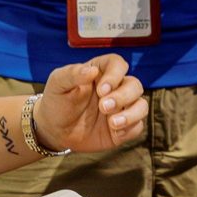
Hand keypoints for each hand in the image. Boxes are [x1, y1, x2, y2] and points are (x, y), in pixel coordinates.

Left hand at [32, 56, 148, 152]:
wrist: (54, 130)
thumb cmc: (57, 101)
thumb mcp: (58, 83)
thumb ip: (72, 74)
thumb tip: (92, 70)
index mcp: (101, 72)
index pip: (118, 64)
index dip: (115, 75)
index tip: (101, 89)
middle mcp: (115, 88)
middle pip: (135, 85)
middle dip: (123, 96)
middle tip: (103, 107)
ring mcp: (121, 108)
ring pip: (142, 105)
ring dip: (131, 114)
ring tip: (112, 123)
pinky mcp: (123, 127)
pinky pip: (138, 126)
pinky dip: (129, 129)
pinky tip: (114, 132)